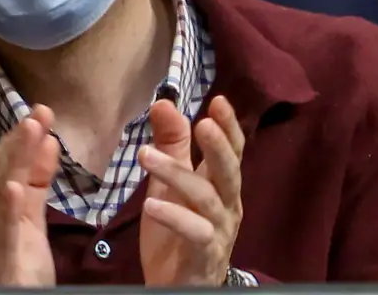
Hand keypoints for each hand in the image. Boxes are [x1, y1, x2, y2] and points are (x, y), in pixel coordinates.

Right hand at [0, 104, 60, 286]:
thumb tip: (48, 141)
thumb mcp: (31, 221)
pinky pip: (1, 232)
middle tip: (41, 112)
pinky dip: (6, 208)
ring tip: (32, 130)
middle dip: (20, 140)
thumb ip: (37, 183)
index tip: (40, 113)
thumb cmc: (17, 267)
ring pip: (0, 192)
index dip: (19, 138)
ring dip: (16, 160)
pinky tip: (14, 187)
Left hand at [138, 96, 244, 285]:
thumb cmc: (177, 229)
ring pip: (207, 199)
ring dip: (177, 175)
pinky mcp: (205, 255)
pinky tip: (151, 205)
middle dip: (218, 147)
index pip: (232, 151)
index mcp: (222, 185)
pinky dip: (174, 217)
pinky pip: (195, 234)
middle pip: (229, 172)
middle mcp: (228, 205)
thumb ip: (171, 145)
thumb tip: (164, 102)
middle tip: (203, 123)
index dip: (229, 127)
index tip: (219, 100)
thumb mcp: (170, 182)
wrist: (176, 283)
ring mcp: (219, 231)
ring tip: (145, 155)